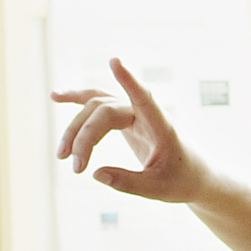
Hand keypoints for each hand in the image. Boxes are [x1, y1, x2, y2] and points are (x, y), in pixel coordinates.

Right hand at [52, 54, 206, 204]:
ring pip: (97, 107)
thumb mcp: (158, 189)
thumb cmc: (181, 180)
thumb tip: (95, 173)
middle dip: (84, 136)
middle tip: (75, 168)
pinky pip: (98, 105)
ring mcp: (134, 113)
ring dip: (76, 127)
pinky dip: (79, 101)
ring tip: (61, 154)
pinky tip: (57, 96)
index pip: (145, 98)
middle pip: (105, 110)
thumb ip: (128, 182)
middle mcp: (145, 114)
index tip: (115, 61)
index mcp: (161, 126)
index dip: (130, 81)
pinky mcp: (125, 118)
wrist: (193, 175)